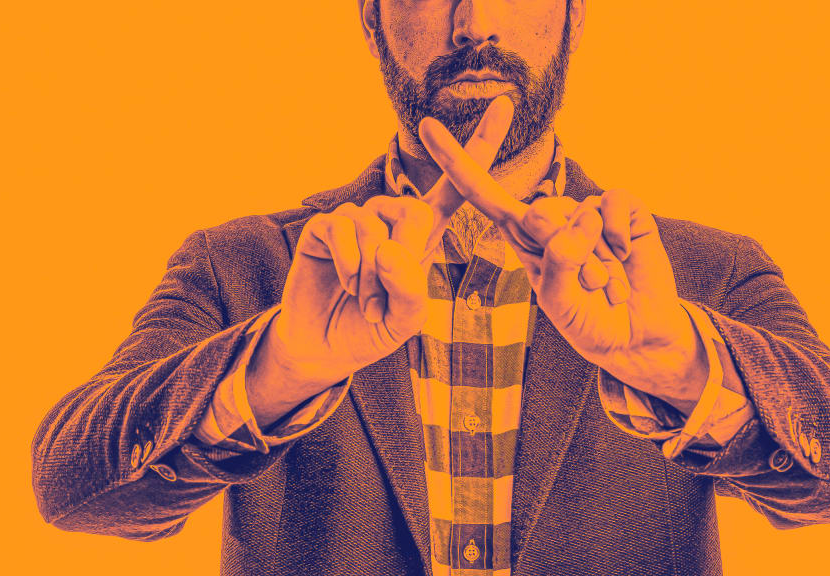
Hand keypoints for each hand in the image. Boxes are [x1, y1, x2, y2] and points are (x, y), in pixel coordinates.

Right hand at [247, 98, 514, 424]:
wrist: (324, 346)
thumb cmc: (372, 330)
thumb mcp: (405, 320)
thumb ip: (409, 290)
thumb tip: (389, 248)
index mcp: (423, 235)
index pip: (456, 187)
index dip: (480, 146)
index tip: (506, 105)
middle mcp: (392, 218)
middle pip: (414, 212)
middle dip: (402, 261)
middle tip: (384, 300)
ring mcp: (357, 219)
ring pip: (374, 226)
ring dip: (370, 274)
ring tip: (364, 301)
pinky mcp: (325, 226)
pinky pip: (340, 228)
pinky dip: (347, 262)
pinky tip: (345, 283)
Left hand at [418, 119, 707, 413]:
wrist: (637, 334)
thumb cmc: (587, 320)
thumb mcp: (560, 301)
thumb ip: (558, 263)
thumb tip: (572, 225)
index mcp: (521, 234)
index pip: (480, 193)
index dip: (454, 160)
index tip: (424, 126)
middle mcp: (550, 216)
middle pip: (541, 213)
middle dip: (564, 257)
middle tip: (585, 285)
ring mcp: (586, 209)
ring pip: (581, 215)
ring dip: (598, 261)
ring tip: (606, 283)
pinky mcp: (621, 208)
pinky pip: (614, 203)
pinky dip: (620, 235)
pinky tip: (626, 254)